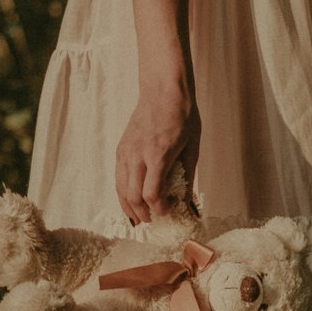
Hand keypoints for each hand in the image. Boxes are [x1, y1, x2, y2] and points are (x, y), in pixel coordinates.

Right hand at [115, 84, 201, 224]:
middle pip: (133, 197)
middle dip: (144, 214)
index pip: (152, 195)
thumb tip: (189, 205)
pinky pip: (118, 178)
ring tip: (141, 218)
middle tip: (155, 220)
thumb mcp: (192, 148)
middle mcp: (137, 155)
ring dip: (130, 208)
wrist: (163, 90)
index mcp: (158, 155)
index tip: (170, 210)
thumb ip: (188, 179)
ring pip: (121, 190)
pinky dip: (123, 195)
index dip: (160, 209)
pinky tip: (131, 203)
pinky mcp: (121, 149)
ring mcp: (126, 152)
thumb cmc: (182, 116)